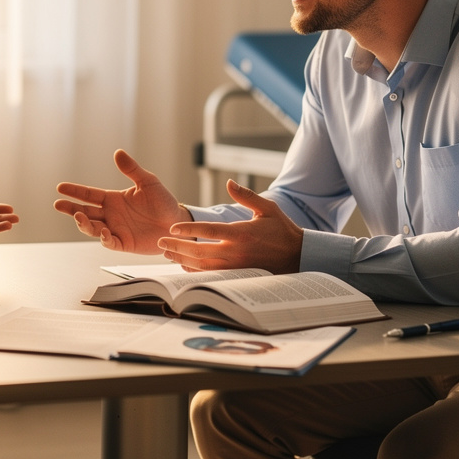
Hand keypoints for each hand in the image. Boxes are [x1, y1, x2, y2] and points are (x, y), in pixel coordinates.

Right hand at [53, 149, 189, 253]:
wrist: (177, 222)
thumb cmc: (163, 202)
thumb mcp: (148, 181)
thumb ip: (132, 169)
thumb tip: (118, 153)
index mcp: (113, 199)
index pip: (89, 195)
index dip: (75, 191)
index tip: (60, 187)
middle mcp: (111, 215)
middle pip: (85, 212)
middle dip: (71, 209)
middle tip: (59, 204)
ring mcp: (116, 229)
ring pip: (93, 228)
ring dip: (84, 223)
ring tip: (78, 216)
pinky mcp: (124, 243)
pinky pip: (110, 242)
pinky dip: (104, 239)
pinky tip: (103, 232)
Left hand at [156, 179, 302, 272]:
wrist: (298, 256)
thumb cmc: (282, 230)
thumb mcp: (267, 208)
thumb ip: (246, 196)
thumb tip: (229, 183)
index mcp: (241, 233)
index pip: (209, 231)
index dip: (189, 230)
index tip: (171, 229)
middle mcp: (236, 252)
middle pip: (199, 251)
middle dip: (177, 247)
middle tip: (160, 243)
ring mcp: (236, 266)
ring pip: (203, 266)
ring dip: (182, 260)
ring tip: (166, 254)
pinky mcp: (238, 275)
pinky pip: (211, 275)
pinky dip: (195, 271)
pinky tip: (183, 265)